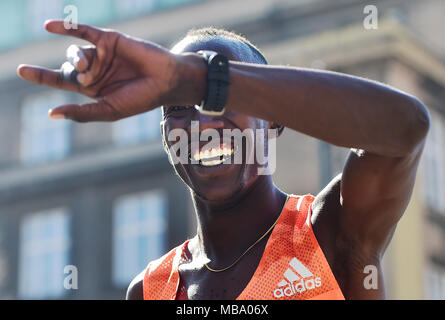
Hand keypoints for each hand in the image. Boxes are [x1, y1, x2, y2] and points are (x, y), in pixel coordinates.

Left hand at [17, 20, 203, 121]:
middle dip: (72, 72)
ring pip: (75, 52)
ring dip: (77, 59)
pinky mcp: (109, 39)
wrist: (166, 80)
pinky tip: (49, 27)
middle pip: (68, 67)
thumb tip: (50, 113)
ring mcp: (101, 54)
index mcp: (93, 89)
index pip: (61, 81)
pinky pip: (83, 31)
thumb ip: (81, 112)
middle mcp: (95, 70)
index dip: (41, 75)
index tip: (20, 69)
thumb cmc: (140, 99)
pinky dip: (66, 28)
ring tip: (90, 67)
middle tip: (87, 77)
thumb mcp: (108, 110)